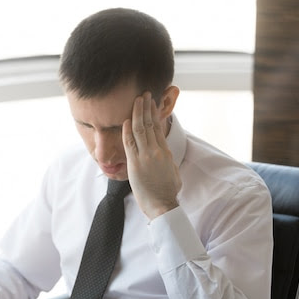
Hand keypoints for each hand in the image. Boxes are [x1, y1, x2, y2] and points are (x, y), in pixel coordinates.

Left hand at [123, 92, 181, 219]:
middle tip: (144, 94)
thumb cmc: (167, 191)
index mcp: (166, 151)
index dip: (154, 114)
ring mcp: (146, 156)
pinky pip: (130, 143)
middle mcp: (157, 150)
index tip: (151, 103)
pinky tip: (126, 120)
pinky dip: (127, 130)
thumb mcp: (172, 171)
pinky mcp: (136, 163)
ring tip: (137, 100)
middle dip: (147, 107)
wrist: (162, 204)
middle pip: (151, 124)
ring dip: (138, 113)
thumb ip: (167, 159)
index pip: (158, 128)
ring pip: (141, 129)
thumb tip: (164, 154)